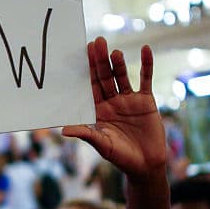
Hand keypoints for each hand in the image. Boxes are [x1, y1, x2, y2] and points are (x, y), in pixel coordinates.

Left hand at [62, 38, 167, 177]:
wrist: (146, 166)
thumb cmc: (121, 158)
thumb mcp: (102, 145)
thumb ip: (86, 134)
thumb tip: (63, 130)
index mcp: (98, 111)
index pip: (90, 86)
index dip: (86, 71)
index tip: (82, 54)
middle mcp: (112, 102)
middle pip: (104, 77)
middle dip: (100, 61)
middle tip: (96, 42)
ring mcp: (129, 100)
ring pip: (122, 77)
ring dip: (118, 63)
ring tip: (113, 51)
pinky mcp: (146, 101)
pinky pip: (146, 79)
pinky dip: (146, 64)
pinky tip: (145, 49)